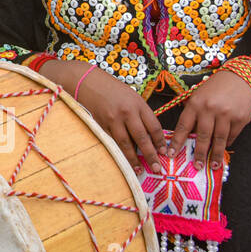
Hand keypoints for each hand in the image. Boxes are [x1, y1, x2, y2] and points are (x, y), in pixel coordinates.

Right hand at [40, 59, 164, 170]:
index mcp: (138, 104)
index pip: (154, 126)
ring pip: (126, 143)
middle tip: (157, 169)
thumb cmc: (111, 88)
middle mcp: (127, 112)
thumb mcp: (131, 96)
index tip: (163, 152)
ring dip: (133, 159)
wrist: (87, 81)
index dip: (160, 142)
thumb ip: (140, 113)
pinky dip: (119, 152)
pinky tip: (123, 160)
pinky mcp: (101, 125)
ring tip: (139, 170)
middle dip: (151, 155)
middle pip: (142, 138)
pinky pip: (112, 141)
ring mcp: (113, 119)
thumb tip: (149, 135)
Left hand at [170, 68, 250, 169]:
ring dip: (215, 154)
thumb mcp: (198, 95)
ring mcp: (226, 114)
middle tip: (196, 166)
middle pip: (202, 136)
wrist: (240, 78)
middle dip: (198, 153)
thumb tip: (185, 135)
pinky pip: (232, 136)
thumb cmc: (215, 88)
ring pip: (219, 139)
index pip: (183, 126)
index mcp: (195, 103)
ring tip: (213, 165)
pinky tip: (223, 150)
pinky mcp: (240, 118)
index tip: (171, 154)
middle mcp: (210, 109)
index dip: (177, 141)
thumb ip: (191, 112)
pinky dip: (227, 144)